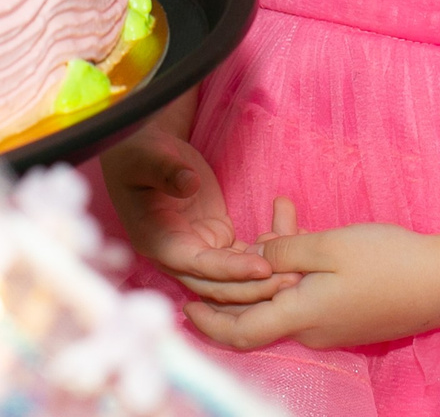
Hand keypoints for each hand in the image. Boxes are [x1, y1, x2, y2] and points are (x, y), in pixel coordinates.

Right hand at [99, 127, 292, 303]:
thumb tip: (187, 183)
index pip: (196, 265)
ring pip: (232, 280)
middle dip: (253, 287)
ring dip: (262, 281)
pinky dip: (265, 258)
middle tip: (292, 279)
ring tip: (298, 272)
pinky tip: (291, 246)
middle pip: (217, 284)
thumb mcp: (146, 158)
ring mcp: (197, 251)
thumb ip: (166, 171)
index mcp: (156, 240)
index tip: (263, 267)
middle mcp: (175, 255)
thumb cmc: (141, 154)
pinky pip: (242, 258)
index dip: (229, 270)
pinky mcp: (215, 242)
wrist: (143, 154)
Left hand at [185, 203, 439, 351]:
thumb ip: (286, 249)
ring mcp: (332, 326)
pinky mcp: (349, 316)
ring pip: (287, 294)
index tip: (184, 305)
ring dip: (276, 262)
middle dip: (242, 276)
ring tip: (281, 214)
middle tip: (231, 243)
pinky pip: (310, 293)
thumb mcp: (330, 245)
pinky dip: (300, 266)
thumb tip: (256, 254)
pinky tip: (306, 231)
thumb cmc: (389, 262)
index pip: (239, 332)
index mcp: (300, 316)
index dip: (207, 323)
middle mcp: (310, 330)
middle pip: (259, 310)